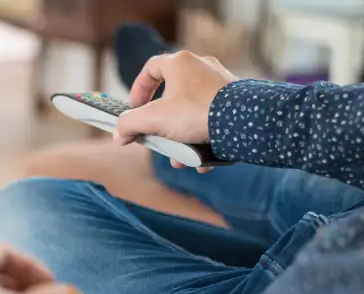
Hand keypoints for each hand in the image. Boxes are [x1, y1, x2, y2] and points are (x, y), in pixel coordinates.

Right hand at [113, 51, 237, 172]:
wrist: (244, 122)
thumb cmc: (198, 113)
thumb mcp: (153, 120)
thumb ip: (129, 125)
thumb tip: (119, 134)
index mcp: (180, 63)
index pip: (151, 68)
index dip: (138, 89)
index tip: (134, 109)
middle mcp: (202, 68)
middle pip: (171, 96)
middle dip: (161, 124)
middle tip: (156, 138)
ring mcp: (220, 84)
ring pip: (191, 113)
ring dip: (181, 138)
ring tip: (179, 158)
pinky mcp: (235, 102)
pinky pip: (212, 120)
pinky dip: (202, 140)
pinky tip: (199, 161)